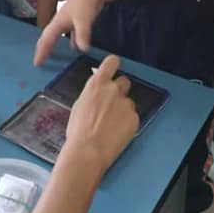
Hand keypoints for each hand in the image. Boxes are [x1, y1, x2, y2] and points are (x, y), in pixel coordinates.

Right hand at [33, 0, 103, 65]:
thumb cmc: (85, 4)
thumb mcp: (83, 21)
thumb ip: (82, 35)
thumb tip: (82, 49)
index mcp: (57, 23)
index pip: (46, 40)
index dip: (41, 52)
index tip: (36, 63)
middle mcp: (60, 22)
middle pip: (48, 37)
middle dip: (43, 49)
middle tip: (39, 61)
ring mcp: (68, 20)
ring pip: (58, 36)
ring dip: (53, 45)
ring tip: (51, 55)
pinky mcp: (76, 19)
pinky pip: (70, 34)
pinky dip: (70, 41)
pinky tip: (74, 47)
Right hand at [64, 55, 138, 173]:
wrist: (88, 150)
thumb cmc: (78, 131)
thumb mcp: (80, 105)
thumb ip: (93, 94)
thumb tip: (98, 94)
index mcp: (97, 84)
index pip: (112, 62)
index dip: (113, 65)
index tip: (113, 69)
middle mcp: (113, 90)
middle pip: (124, 81)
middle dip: (119, 90)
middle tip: (112, 104)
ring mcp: (126, 103)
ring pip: (128, 101)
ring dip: (123, 109)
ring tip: (112, 125)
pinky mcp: (134, 118)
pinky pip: (133, 116)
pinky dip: (127, 123)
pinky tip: (117, 133)